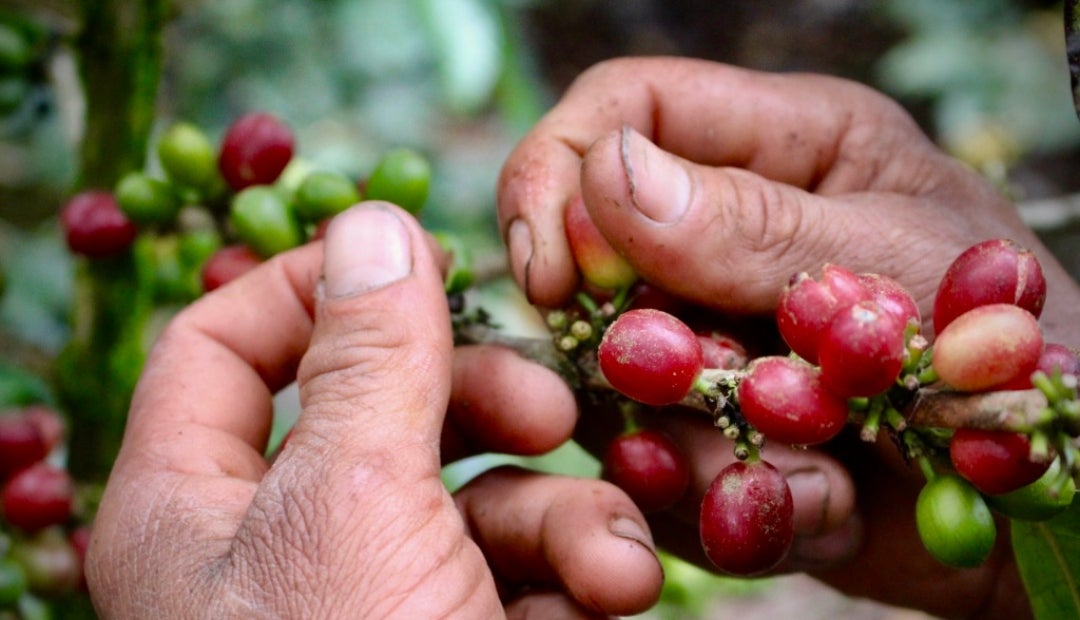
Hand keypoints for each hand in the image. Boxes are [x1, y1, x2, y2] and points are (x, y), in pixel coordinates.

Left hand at [85, 203, 662, 618]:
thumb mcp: (351, 505)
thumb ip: (368, 358)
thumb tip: (372, 224)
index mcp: (192, 506)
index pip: (223, 344)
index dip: (316, 286)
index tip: (419, 263)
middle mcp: (278, 549)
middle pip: (379, 410)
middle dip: (482, 402)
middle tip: (553, 405)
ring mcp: (375, 601)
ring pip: (474, 499)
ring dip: (562, 515)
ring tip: (617, 560)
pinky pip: (521, 576)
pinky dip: (579, 575)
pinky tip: (625, 594)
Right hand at [497, 57, 1079, 617]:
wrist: (1063, 505)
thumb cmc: (1022, 346)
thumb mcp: (900, 263)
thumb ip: (754, 224)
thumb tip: (607, 173)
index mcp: (783, 148)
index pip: (623, 110)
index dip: (562, 175)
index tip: (557, 274)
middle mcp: (730, 238)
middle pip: (594, 253)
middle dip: (623, 336)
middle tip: (699, 385)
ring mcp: (714, 339)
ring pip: (614, 376)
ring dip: (695, 440)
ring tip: (813, 469)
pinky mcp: (713, 432)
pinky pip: (658, 469)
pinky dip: (724, 501)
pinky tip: (814, 504)